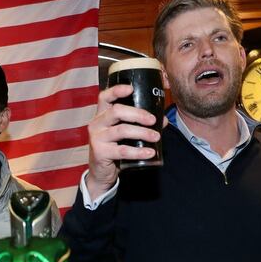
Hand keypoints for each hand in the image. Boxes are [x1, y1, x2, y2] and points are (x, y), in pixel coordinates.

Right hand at [85, 84, 159, 198]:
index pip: (104, 97)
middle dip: (138, 114)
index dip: (117, 90)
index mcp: (101, 114)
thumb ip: (140, 124)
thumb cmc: (114, 148)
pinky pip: (122, 150)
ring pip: (121, 130)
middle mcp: (96, 123)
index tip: (131, 89)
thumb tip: (163, 120)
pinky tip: (150, 152)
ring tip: (156, 136)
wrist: (101, 172)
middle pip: (117, 111)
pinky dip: (138, 152)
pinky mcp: (100, 152)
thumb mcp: (124, 134)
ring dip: (142, 133)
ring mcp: (97, 138)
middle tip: (153, 120)